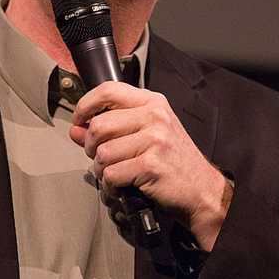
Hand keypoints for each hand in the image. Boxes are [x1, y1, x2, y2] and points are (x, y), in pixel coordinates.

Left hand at [70, 81, 228, 250]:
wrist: (203, 188)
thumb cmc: (174, 160)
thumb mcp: (147, 134)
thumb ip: (111, 128)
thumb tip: (76, 129)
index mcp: (153, 102)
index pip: (108, 90)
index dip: (85, 105)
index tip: (79, 119)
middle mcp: (154, 117)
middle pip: (99, 125)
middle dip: (90, 146)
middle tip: (99, 156)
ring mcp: (154, 140)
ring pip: (102, 153)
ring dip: (101, 168)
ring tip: (115, 172)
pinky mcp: (151, 165)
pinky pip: (111, 174)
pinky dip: (111, 184)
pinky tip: (123, 184)